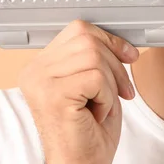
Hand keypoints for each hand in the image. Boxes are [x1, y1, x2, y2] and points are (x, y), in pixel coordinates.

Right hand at [18, 20, 138, 163]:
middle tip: (122, 90)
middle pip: (87, 38)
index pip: (77, 30)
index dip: (108, 39)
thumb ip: (95, 59)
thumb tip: (117, 39)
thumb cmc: (88, 134)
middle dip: (114, 62)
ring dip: (110, 83)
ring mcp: (40, 82)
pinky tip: (96, 114)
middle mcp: (34, 71)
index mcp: (40, 66)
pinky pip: (96, 77)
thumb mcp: (93, 86)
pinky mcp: (53, 95)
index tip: (128, 54)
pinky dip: (106, 97)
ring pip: (93, 56)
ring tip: (101, 106)